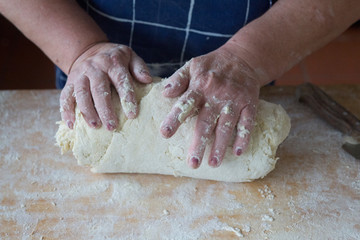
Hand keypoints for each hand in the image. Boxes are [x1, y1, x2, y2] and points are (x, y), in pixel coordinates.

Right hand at [60, 43, 151, 129]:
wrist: (89, 50)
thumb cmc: (115, 58)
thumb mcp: (130, 56)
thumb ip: (139, 68)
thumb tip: (147, 80)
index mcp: (112, 62)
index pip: (121, 81)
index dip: (127, 98)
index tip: (132, 115)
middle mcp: (94, 68)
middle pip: (99, 90)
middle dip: (105, 110)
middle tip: (112, 127)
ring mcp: (80, 75)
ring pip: (81, 94)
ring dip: (87, 112)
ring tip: (95, 126)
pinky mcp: (69, 83)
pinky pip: (65, 97)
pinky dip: (66, 112)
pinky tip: (71, 125)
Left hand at [160, 45, 262, 168]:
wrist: (243, 57)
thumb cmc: (212, 65)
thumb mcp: (192, 66)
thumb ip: (177, 80)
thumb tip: (164, 94)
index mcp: (200, 86)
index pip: (185, 104)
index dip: (175, 119)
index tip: (165, 134)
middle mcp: (216, 95)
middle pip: (206, 122)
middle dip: (199, 143)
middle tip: (192, 163)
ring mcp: (234, 101)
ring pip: (226, 126)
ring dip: (220, 146)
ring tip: (213, 164)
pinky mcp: (250, 104)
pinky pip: (247, 123)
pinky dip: (244, 138)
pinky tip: (238, 152)